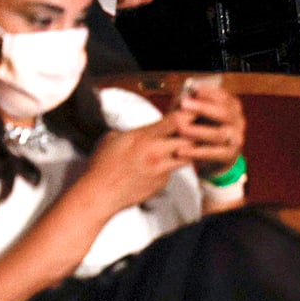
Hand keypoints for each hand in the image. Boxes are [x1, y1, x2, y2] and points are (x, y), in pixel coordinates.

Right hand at [80, 114, 195, 213]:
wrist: (100, 192)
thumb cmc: (102, 163)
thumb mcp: (113, 137)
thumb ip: (136, 132)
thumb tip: (147, 130)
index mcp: (144, 137)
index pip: (176, 121)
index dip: (191, 113)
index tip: (198, 108)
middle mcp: (157, 152)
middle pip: (191, 140)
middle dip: (196, 134)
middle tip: (198, 128)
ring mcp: (162, 169)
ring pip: (187, 156)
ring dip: (187, 150)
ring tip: (183, 145)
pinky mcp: (163, 183)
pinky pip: (172, 170)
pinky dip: (169, 166)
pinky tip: (157, 166)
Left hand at [175, 79, 245, 170]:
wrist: (209, 153)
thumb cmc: (198, 124)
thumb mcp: (195, 112)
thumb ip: (190, 103)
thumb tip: (184, 95)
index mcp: (231, 107)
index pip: (224, 98)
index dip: (210, 93)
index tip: (195, 90)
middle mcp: (237, 122)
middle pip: (224, 114)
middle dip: (203, 108)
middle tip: (183, 104)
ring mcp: (236, 139)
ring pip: (219, 135)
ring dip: (198, 131)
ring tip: (179, 128)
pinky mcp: (229, 155)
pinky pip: (214, 154)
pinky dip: (196, 152)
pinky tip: (180, 150)